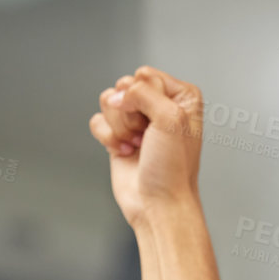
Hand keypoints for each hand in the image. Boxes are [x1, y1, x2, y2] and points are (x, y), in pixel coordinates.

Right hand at [88, 65, 203, 226]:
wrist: (158, 204)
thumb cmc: (173, 168)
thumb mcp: (171, 118)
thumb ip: (143, 92)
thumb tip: (116, 95)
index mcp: (181, 96)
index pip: (145, 75)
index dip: (143, 97)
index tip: (155, 122)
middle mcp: (159, 105)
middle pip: (124, 86)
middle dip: (129, 113)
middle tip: (145, 136)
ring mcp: (137, 121)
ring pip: (108, 102)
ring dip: (119, 128)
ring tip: (136, 145)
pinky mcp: (118, 136)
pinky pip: (98, 121)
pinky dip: (107, 138)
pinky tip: (125, 152)